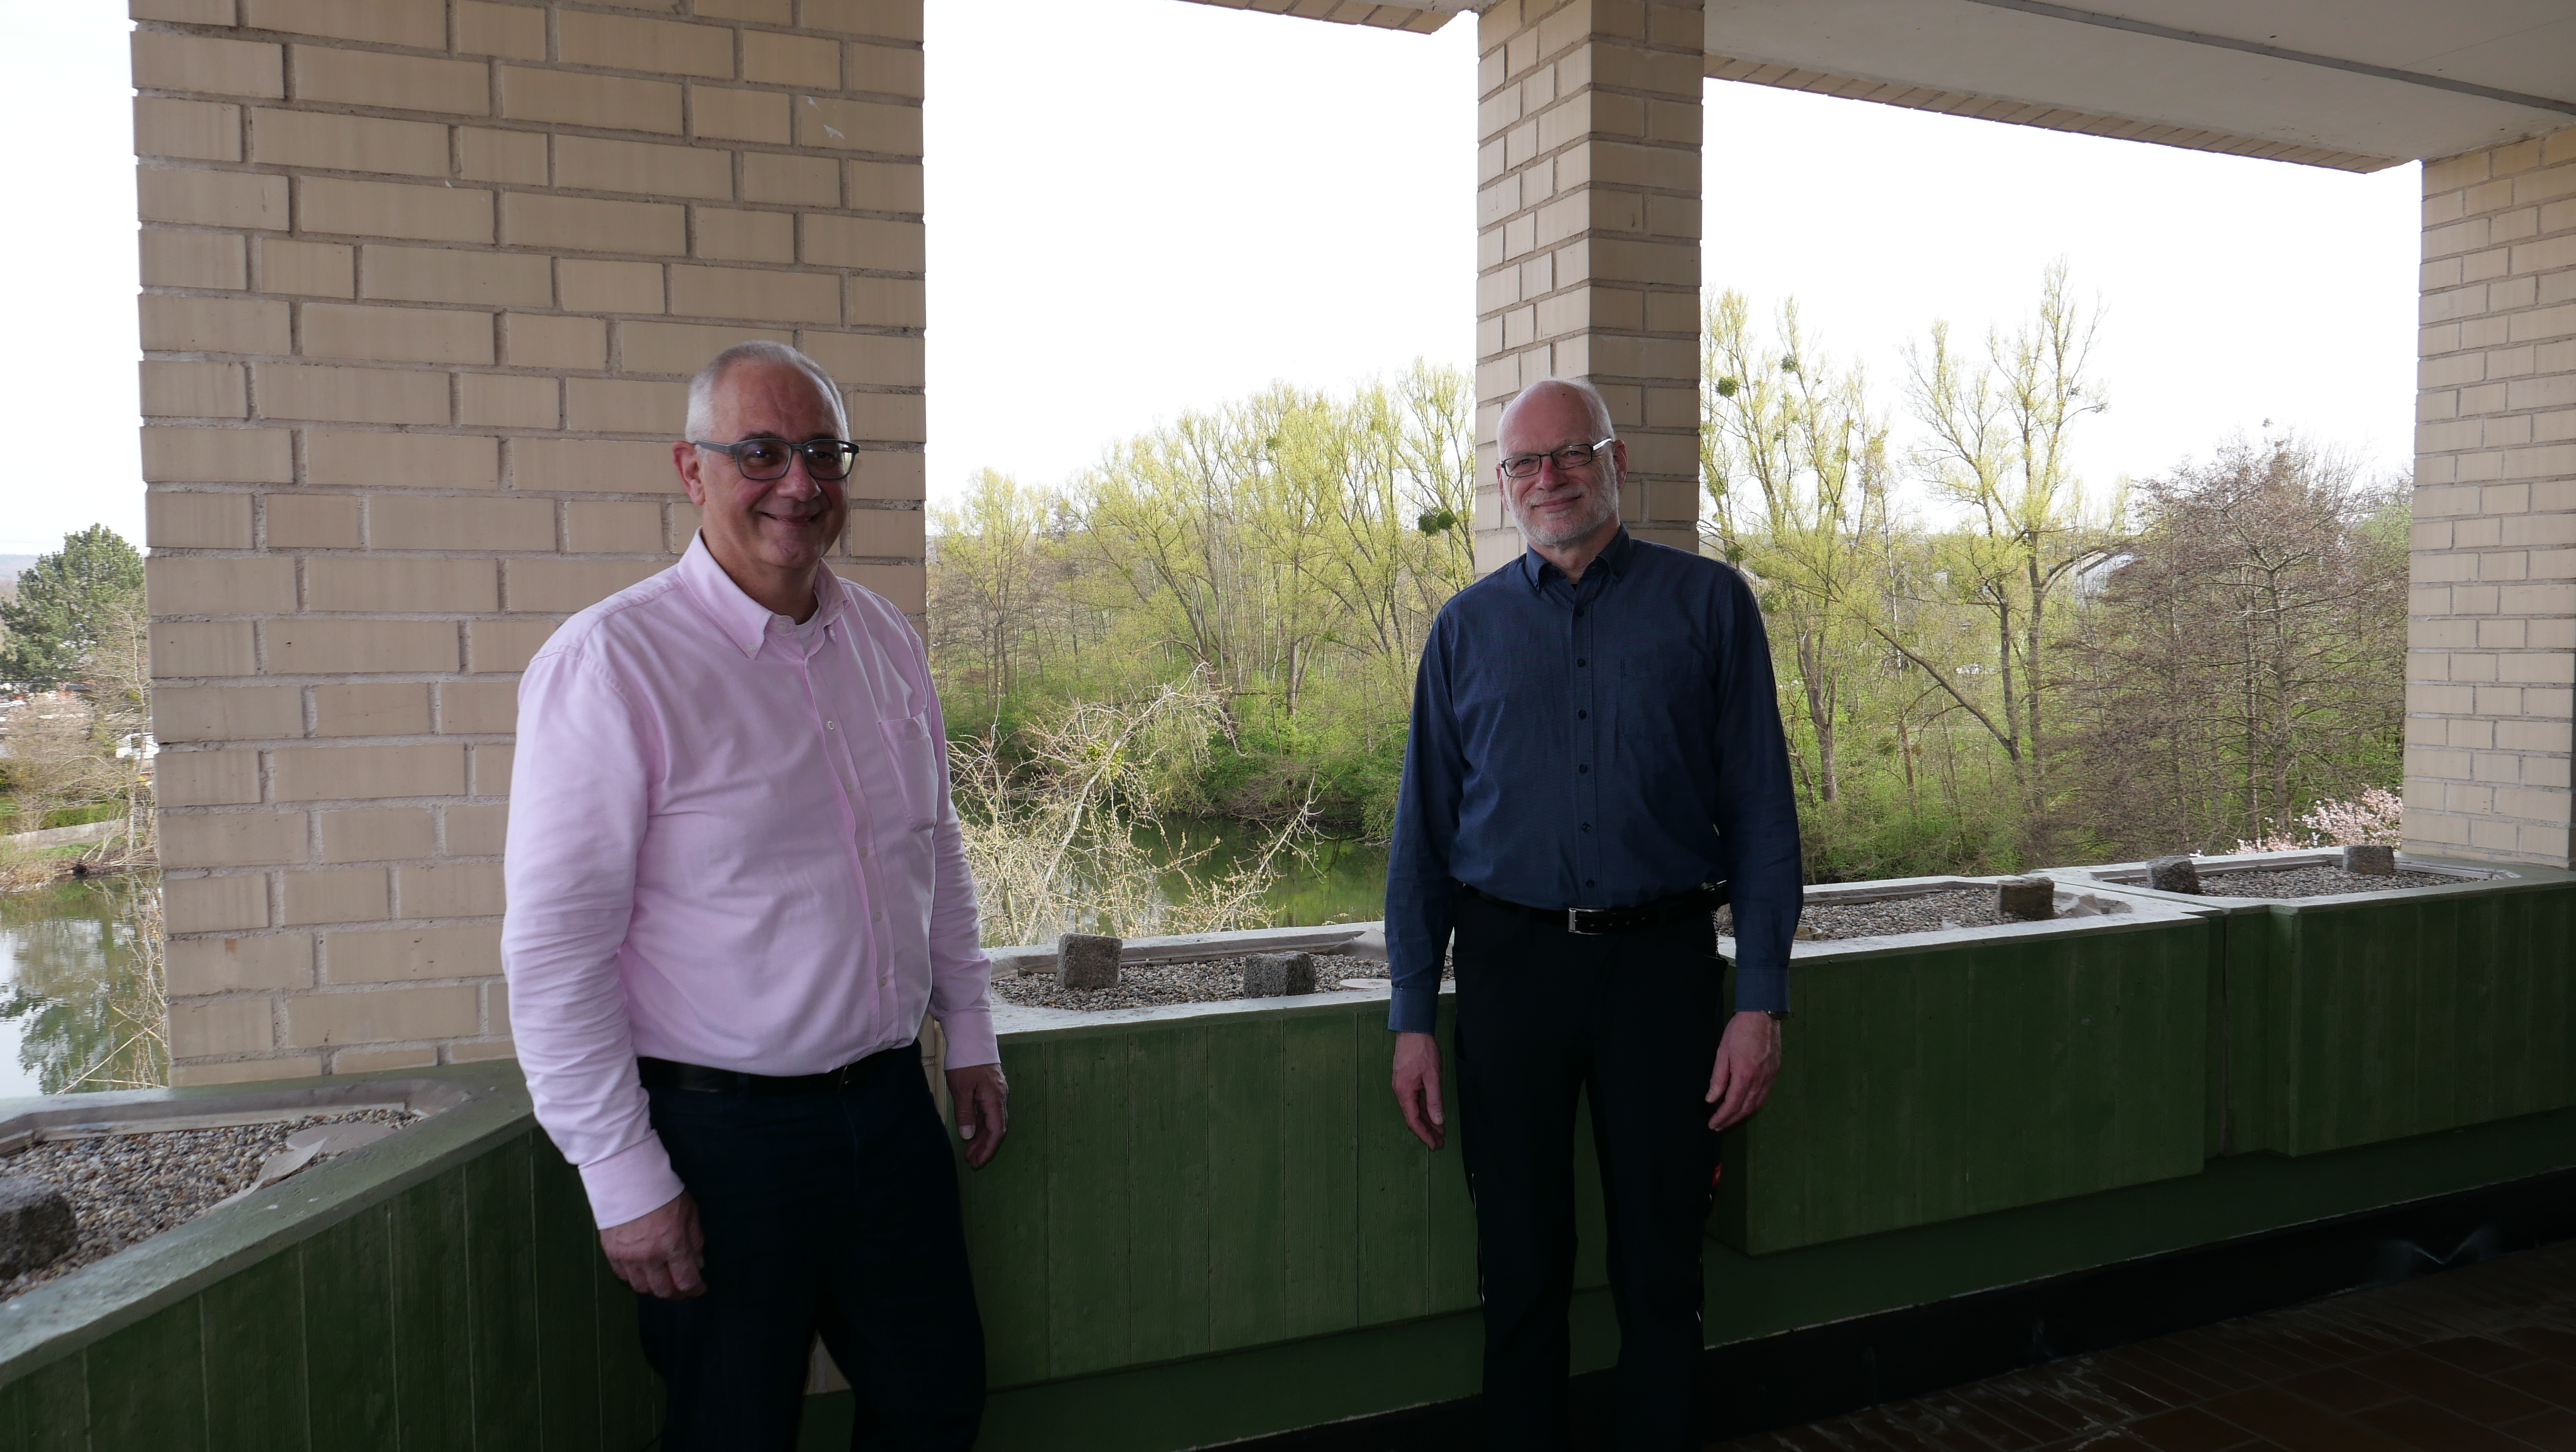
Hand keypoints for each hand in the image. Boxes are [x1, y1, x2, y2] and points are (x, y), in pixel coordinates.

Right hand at [601, 1192, 705, 1299]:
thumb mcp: (689, 1212)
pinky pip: (624, 1277)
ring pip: (642, 1288)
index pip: (686, 1280)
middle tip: (682, 1289)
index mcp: (673, 1245)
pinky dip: (636, 1279)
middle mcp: (650, 1257)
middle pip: (663, 1290)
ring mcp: (628, 1257)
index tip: (700, 1288)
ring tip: (663, 1283)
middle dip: (676, 1294)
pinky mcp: (611, 1254)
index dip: (695, 1289)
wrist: (627, 1179)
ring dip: (655, 1289)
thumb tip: (698, 1264)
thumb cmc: (663, 1192)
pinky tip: (644, 1273)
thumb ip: (695, 1241)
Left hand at [948, 1062, 1009, 1167]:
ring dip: (982, 1137)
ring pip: (992, 1121)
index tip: (978, 1162)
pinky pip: (988, 1112)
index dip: (988, 1149)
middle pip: (996, 1128)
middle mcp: (1000, 1098)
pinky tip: (971, 1131)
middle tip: (971, 1162)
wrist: (971, 1036)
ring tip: (969, 1151)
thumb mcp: (961, 1088)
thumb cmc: (966, 1060)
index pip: (996, 1131)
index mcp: (995, 1099)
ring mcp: (997, 1093)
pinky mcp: (990, 1089)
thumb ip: (965, 1113)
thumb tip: (968, 1136)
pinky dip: (980, 1125)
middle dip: (985, 1147)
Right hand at [1391, 1031, 1445, 1149]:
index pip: (1414, 1120)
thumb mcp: (1433, 1076)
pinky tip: (1433, 1114)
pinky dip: (1425, 1109)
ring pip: (1415, 1109)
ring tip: (1440, 1132)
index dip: (1425, 1134)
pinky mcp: (1406, 1080)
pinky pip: (1415, 1100)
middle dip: (1427, 1131)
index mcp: (1404, 1092)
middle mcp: (1400, 1091)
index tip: (1435, 1144)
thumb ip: (1435, 1100)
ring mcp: (1402, 1086)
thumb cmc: (1422, 1050)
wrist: (1412, 1029)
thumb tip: (1439, 1121)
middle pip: (1414, 1117)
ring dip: (1427, 1121)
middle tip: (1441, 1143)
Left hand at [1706, 1011, 1781, 1130]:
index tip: (1713, 1124)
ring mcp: (1770, 1077)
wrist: (1762, 1015)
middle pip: (1746, 1108)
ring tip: (1730, 1119)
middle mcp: (1760, 1080)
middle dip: (1731, 1120)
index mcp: (1745, 1075)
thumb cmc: (1738, 1031)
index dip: (1722, 1117)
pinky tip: (1745, 1105)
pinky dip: (1754, 1105)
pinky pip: (1765, 1095)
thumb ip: (1718, 1078)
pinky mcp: (1775, 1072)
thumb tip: (1711, 1099)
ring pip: (1757, 1104)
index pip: (1732, 1104)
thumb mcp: (1722, 1052)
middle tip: (1718, 1126)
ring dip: (1743, 1115)